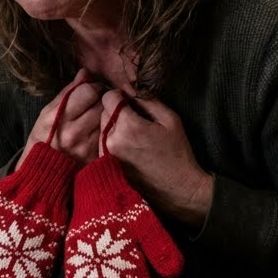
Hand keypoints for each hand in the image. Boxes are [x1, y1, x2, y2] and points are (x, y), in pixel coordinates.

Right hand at [24, 69, 103, 164]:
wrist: (42, 172)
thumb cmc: (43, 138)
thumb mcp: (47, 112)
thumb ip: (67, 92)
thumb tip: (85, 73)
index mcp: (60, 118)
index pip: (88, 91)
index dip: (91, 87)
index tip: (90, 90)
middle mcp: (75, 133)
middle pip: (101, 104)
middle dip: (100, 100)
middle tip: (94, 103)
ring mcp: (88, 147)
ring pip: (108, 119)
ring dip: (105, 115)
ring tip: (96, 117)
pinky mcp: (97, 157)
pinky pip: (109, 135)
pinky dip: (107, 130)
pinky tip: (99, 131)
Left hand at [99, 88, 213, 224]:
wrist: (177, 188)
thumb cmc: (177, 153)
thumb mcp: (169, 119)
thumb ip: (147, 100)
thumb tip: (129, 89)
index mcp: (128, 127)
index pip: (108, 98)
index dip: (119, 95)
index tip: (130, 101)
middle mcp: (112, 140)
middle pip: (102, 112)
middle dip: (115, 110)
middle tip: (135, 119)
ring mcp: (106, 155)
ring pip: (101, 127)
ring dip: (112, 125)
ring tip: (133, 134)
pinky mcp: (106, 165)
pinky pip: (102, 142)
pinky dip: (111, 139)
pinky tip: (129, 146)